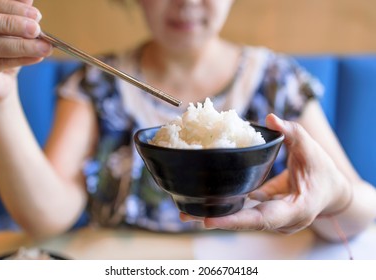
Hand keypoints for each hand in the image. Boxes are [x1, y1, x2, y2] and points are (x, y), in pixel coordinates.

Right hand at [0, 0, 51, 100]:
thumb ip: (15, 13)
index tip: (36, 14)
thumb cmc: (3, 48)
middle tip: (36, 29)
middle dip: (12, 23)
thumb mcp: (11, 29)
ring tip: (45, 47)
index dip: (10, 7)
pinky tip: (38, 57)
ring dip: (21, 45)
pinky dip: (20, 60)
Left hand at [180, 114, 350, 233]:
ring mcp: (272, 219)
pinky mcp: (264, 212)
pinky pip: (242, 212)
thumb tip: (270, 118)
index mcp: (296, 210)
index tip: (209, 220)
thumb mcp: (311, 150)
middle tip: (185, 215)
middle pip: (245, 223)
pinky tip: (201, 202)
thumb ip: (292, 133)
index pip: (263, 218)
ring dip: (214, 215)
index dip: (236, 220)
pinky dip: (224, 207)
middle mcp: (281, 221)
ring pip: (241, 220)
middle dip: (216, 219)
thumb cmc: (323, 172)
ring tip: (184, 213)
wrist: (331, 192)